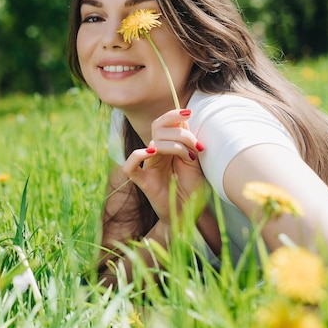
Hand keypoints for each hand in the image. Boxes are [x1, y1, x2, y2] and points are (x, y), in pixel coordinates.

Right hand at [122, 109, 204, 226]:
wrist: (189, 214)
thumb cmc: (191, 189)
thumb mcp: (194, 162)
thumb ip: (188, 143)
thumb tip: (184, 120)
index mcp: (166, 147)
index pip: (162, 123)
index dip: (173, 114)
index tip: (189, 112)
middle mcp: (155, 154)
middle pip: (157, 128)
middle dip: (180, 132)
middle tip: (196, 146)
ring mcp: (147, 167)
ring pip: (152, 143)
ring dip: (174, 145)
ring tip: (189, 157)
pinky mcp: (142, 181)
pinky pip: (131, 166)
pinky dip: (137, 155)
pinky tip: (152, 152)